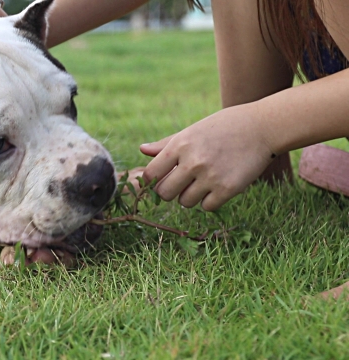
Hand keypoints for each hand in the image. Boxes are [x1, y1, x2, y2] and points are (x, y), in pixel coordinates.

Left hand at [140, 104, 275, 210]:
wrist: (262, 127)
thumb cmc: (223, 127)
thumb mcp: (192, 130)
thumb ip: (166, 144)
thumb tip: (142, 150)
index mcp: (179, 145)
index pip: (151, 174)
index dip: (153, 180)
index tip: (162, 179)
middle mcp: (192, 161)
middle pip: (164, 193)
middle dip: (170, 191)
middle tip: (181, 184)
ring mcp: (210, 176)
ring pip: (185, 202)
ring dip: (191, 196)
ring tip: (202, 182)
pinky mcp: (228, 188)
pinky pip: (206, 207)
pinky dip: (210, 201)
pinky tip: (217, 186)